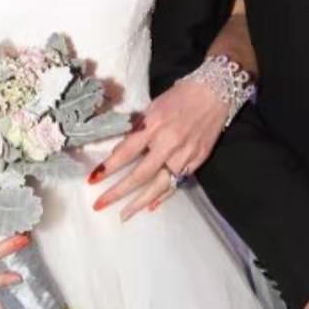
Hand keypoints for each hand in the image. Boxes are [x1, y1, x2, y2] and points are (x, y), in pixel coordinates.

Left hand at [87, 78, 227, 220]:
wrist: (216, 92)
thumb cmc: (181, 96)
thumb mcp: (154, 107)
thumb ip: (139, 129)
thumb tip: (122, 151)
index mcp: (155, 125)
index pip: (126, 152)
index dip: (108, 168)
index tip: (93, 179)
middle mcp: (169, 143)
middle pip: (140, 174)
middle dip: (118, 192)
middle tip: (100, 205)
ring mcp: (185, 154)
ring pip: (159, 185)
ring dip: (139, 202)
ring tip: (124, 215)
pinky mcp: (198, 160)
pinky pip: (178, 182)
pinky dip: (164, 195)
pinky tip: (151, 206)